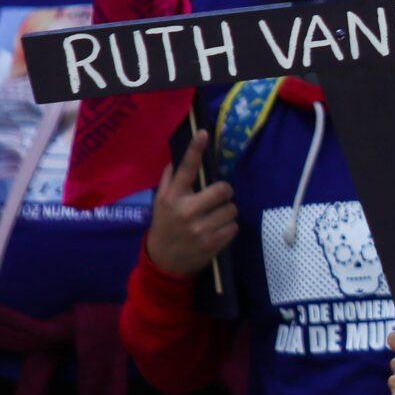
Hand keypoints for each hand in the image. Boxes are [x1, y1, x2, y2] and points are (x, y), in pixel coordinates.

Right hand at [145, 130, 237, 277]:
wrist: (163, 261)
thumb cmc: (164, 226)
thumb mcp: (160, 203)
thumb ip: (169, 181)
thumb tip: (177, 159)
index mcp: (172, 198)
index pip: (185, 170)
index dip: (195, 150)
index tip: (204, 133)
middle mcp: (186, 211)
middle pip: (223, 189)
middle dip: (225, 192)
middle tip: (219, 197)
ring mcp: (200, 229)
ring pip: (231, 209)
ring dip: (227, 212)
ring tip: (214, 218)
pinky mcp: (212, 243)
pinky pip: (234, 227)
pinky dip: (229, 227)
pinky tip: (216, 231)